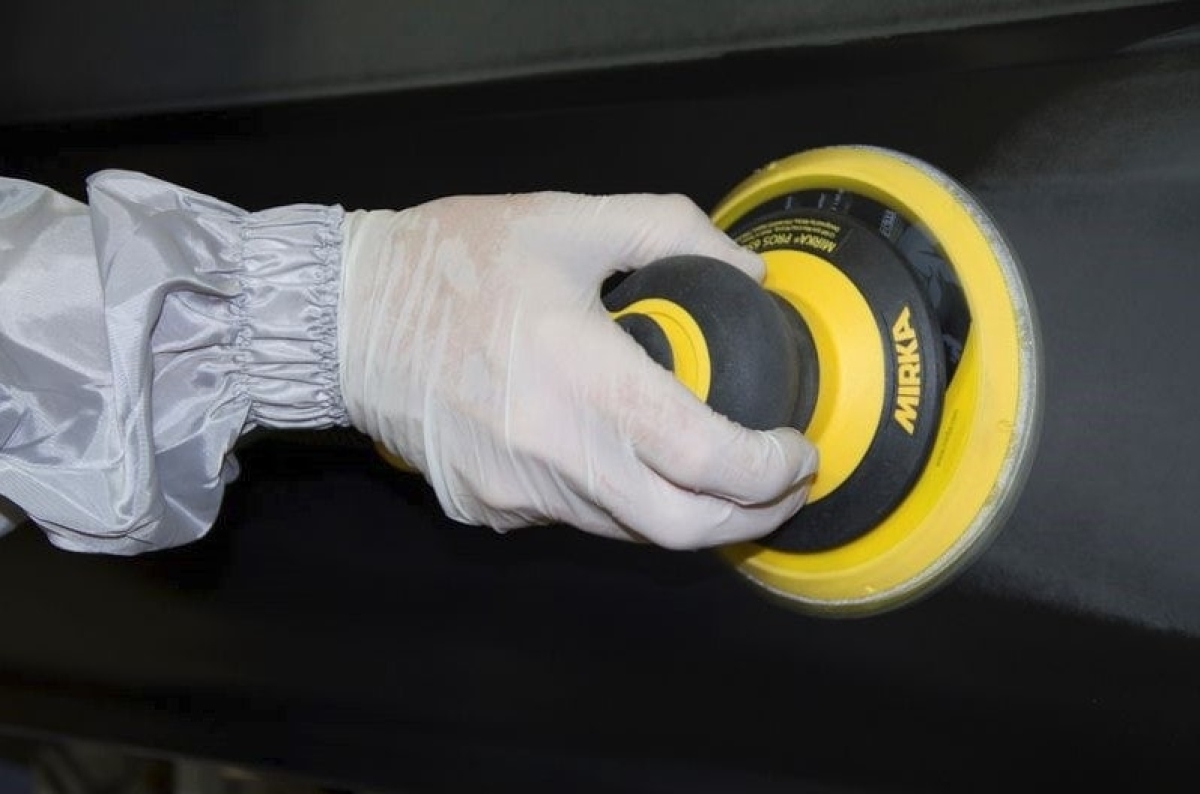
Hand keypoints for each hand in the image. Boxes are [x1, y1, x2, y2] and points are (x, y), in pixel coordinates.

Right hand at [337, 192, 816, 548]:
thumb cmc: (451, 262)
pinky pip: (572, 517)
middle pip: (683, 529)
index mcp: (585, 380)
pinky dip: (610, 496)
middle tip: (777, 486)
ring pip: (628, 530)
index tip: (796, 452)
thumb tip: (745, 273)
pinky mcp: (488, 508)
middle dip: (750, 518)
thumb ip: (670, 231)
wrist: (344, 315)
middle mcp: (557, 454)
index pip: (707, 460)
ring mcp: (518, 492)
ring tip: (708, 469)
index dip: (770, 471)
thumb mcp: (569, 219)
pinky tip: (610, 453)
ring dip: (682, 509)